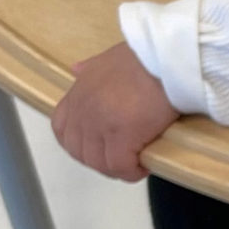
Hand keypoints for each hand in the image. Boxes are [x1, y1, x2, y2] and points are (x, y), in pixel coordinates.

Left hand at [52, 41, 178, 180]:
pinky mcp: (122, 136)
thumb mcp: (108, 57)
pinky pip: (121, 166)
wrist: (165, 58)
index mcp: (78, 93)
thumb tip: (76, 70)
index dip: (80, 145)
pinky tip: (146, 165)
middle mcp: (83, 110)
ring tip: (136, 164)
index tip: (102, 148)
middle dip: (101, 161)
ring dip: (118, 169)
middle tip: (124, 159)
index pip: (62, 130)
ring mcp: (100, 124)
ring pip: (100, 163)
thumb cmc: (144, 57)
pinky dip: (133, 172)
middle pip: (80, 152)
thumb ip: (90, 68)